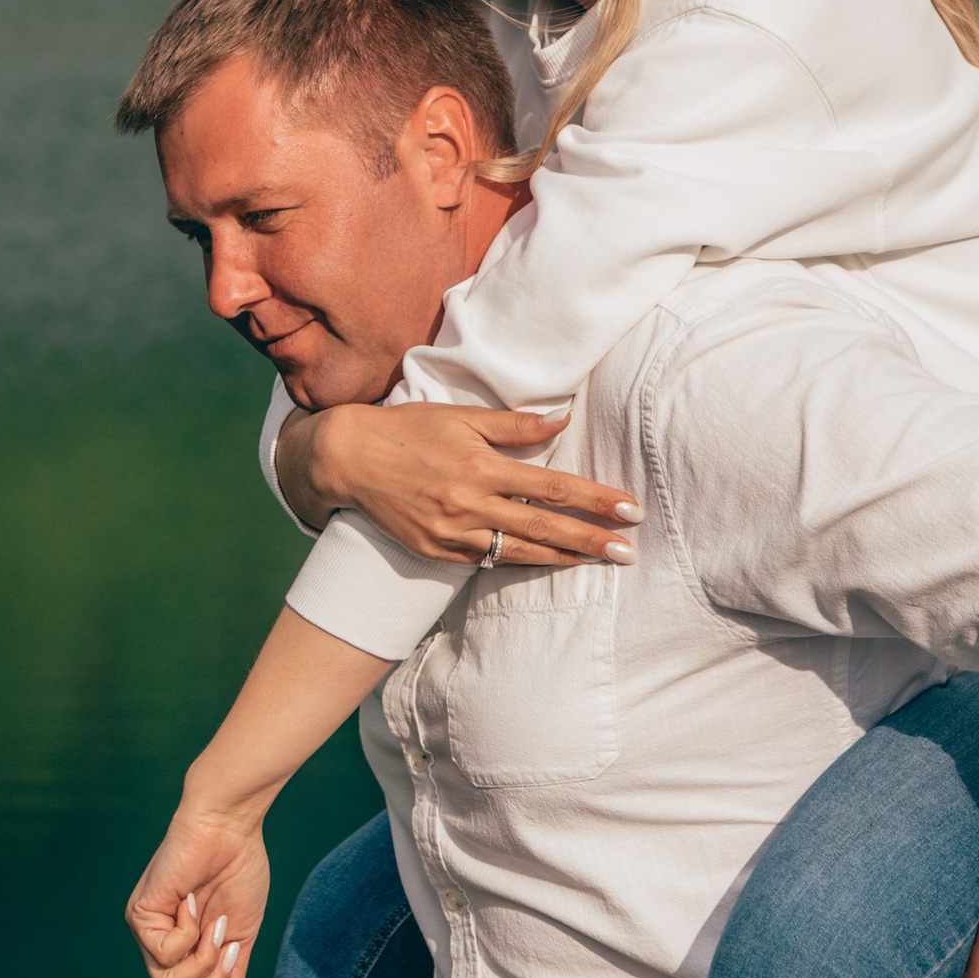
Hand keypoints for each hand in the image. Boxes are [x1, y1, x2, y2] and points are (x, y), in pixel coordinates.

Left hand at [126, 806, 269, 977]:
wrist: (231, 829)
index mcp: (182, 950)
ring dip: (204, 963)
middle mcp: (157, 944)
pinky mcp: (138, 915)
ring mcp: (146, 931)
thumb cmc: (239, 873)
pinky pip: (165, 953)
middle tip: (231, 950)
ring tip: (219, 930)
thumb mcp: (238, 938)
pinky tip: (194, 904)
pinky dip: (190, 934)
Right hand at [294, 401, 638, 567]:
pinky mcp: (437, 551)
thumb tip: (562, 419)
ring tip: (600, 561)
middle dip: (592, 540)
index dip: (595, 500)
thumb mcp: (460, 416)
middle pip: (546, 528)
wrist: (348, 459)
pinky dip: (521, 562)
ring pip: (520, 552)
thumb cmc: (408, 430)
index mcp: (481, 466)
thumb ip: (514, 424)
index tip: (629, 510)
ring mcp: (453, 533)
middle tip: (629, 551)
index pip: (553, 487)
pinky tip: (548, 562)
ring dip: (565, 559)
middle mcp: (470, 503)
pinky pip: (488, 560)